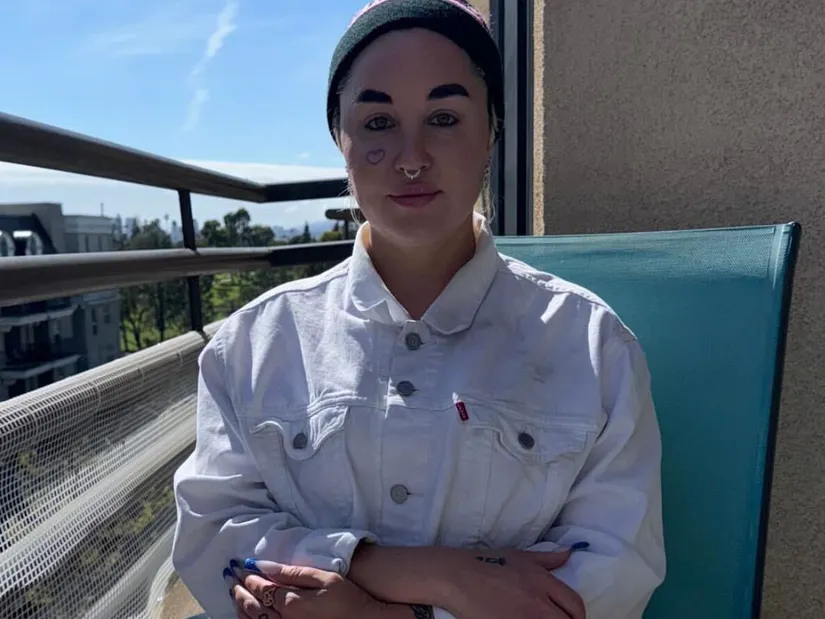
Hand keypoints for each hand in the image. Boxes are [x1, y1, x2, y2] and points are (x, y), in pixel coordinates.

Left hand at [224, 558, 387, 618]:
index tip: (240, 565)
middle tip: (230, 577)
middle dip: (239, 590)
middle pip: (253, 606)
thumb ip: (292, 573)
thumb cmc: (347, 597)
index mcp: (290, 601)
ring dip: (241, 606)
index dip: (249, 576)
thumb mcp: (323, 577)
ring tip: (234, 594)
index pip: (261, 587)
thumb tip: (266, 566)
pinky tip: (248, 614)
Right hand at [447, 548, 585, 618]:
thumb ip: (548, 558)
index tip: (570, 618)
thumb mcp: (520, 556)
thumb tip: (569, 553)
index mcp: (542, 580)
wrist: (457, 577)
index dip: (577, 616)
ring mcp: (524, 618)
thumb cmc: (487, 563)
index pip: (575, 605)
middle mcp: (537, 601)